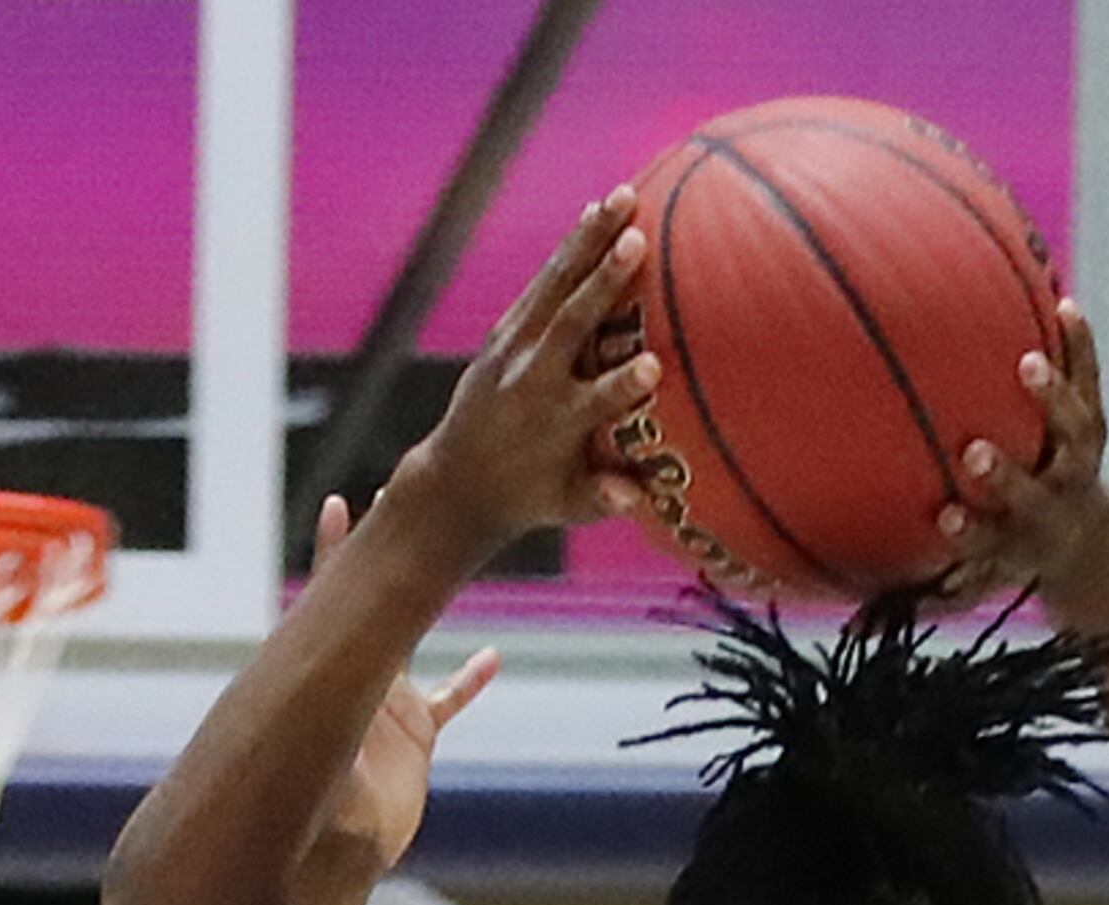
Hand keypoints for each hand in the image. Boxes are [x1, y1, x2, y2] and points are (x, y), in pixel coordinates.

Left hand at [293, 500, 496, 904]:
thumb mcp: (316, 770)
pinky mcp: (413, 740)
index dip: (333, 554)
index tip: (338, 506)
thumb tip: (341, 735)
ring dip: (431, 596)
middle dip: (386, 551)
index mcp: (327, 678)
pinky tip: (493, 659)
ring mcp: (386, 707)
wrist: (334, 859)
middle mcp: (356, 680)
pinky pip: (448, 702)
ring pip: (412, 637)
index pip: (329, 600)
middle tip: (397, 495)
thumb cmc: (313, 818)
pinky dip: (469, 682)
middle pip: (375, 600)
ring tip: (449, 550)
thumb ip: (331, 749)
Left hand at [402, 197, 671, 563]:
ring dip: (589, 241)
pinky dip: (570, 247)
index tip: (652, 367)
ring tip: (623, 196)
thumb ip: (602, 498)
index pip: (594, 403)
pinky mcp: (506, 331)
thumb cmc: (529, 497)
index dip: (621, 386)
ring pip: (555, 287)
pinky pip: (542, 281)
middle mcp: (534, 381)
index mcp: (556, 427)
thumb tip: (638, 498)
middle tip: (636, 242)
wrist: (456, 481)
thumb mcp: (564, 505)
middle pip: (571, 326)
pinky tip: (598, 210)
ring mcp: (516, 350)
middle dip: (603, 284)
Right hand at [928, 299, 1108, 622]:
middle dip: (1006, 476)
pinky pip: (1089, 381)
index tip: (945, 518)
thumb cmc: (1002, 557)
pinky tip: (1064, 306)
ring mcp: (1077, 461)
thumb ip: (914, 600)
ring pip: (1071, 432)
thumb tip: (851, 633)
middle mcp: (1050, 504)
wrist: (1083, 542)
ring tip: (1026, 363)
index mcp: (1015, 544)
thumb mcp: (966, 586)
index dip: (970, 532)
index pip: (990, 542)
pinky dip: (1080, 347)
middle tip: (975, 452)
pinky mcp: (1091, 424)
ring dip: (1051, 400)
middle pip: (1032, 493)